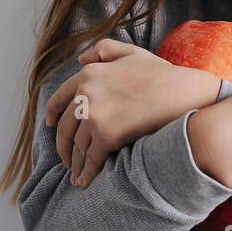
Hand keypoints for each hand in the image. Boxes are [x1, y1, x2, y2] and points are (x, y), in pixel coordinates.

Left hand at [44, 38, 220, 187]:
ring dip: (74, 163)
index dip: (51, 115)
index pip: (60, 99)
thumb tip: (80, 60)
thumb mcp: (131, 53)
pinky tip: (83, 180)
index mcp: (89, 74)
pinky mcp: (106, 135)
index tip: (49, 125)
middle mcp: (85, 93)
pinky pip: (90, 158)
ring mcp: (94, 115)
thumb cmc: (161, 75)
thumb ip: (103, 50)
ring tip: (75, 173)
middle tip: (65, 158)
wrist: (182, 93)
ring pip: (77, 146)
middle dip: (62, 146)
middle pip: (65, 127)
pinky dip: (85, 172)